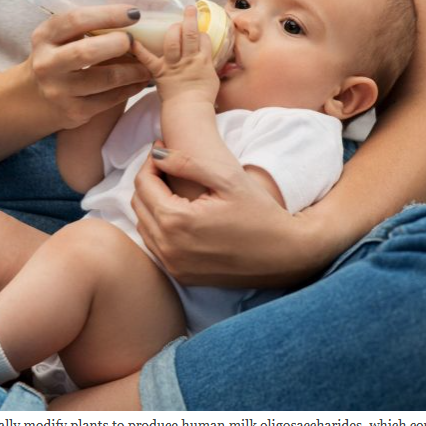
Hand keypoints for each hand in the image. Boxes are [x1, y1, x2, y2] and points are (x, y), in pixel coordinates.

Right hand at [27, 5, 150, 128]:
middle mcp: (48, 64)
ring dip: (132, 71)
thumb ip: (86, 24)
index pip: (75, 20)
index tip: (133, 13)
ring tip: (147, 65)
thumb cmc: (57, 58)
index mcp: (44, 37)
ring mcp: (59, 91)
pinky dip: (130, 89)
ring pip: (104, 79)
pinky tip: (140, 81)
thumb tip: (129, 10)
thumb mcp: (59, 37)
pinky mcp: (74, 112)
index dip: (107, 15)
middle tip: (136, 41)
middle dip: (118, 44)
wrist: (34, 99)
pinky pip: (109, 100)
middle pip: (87, 52)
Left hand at [132, 5, 218, 104]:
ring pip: (173, 41)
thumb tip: (208, 58)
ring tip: (173, 22)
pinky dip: (139, 50)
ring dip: (173, 29)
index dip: (202, 32)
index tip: (199, 31)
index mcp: (203, 61)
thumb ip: (209, 65)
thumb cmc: (202, 98)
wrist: (189, 112)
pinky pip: (148, 59)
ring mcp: (173, 65)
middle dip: (190, 19)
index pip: (204, 39)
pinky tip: (131, 39)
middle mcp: (189, 60)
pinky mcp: (159, 72)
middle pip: (190, 34)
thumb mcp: (213, 79)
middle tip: (189, 9)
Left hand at [132, 143, 331, 287]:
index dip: (151, 162)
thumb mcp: (227, 179)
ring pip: (144, 226)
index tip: (163, 149)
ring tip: (172, 188)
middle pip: (139, 204)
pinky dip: (159, 227)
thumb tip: (157, 152)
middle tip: (167, 166)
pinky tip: (179, 214)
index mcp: (176, 220)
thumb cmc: (260, 212)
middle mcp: (169, 247)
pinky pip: (156, 246)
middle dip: (149, 181)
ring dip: (152, 204)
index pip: (144, 183)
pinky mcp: (181, 276)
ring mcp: (173, 265)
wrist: (286, 255)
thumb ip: (187, 163)